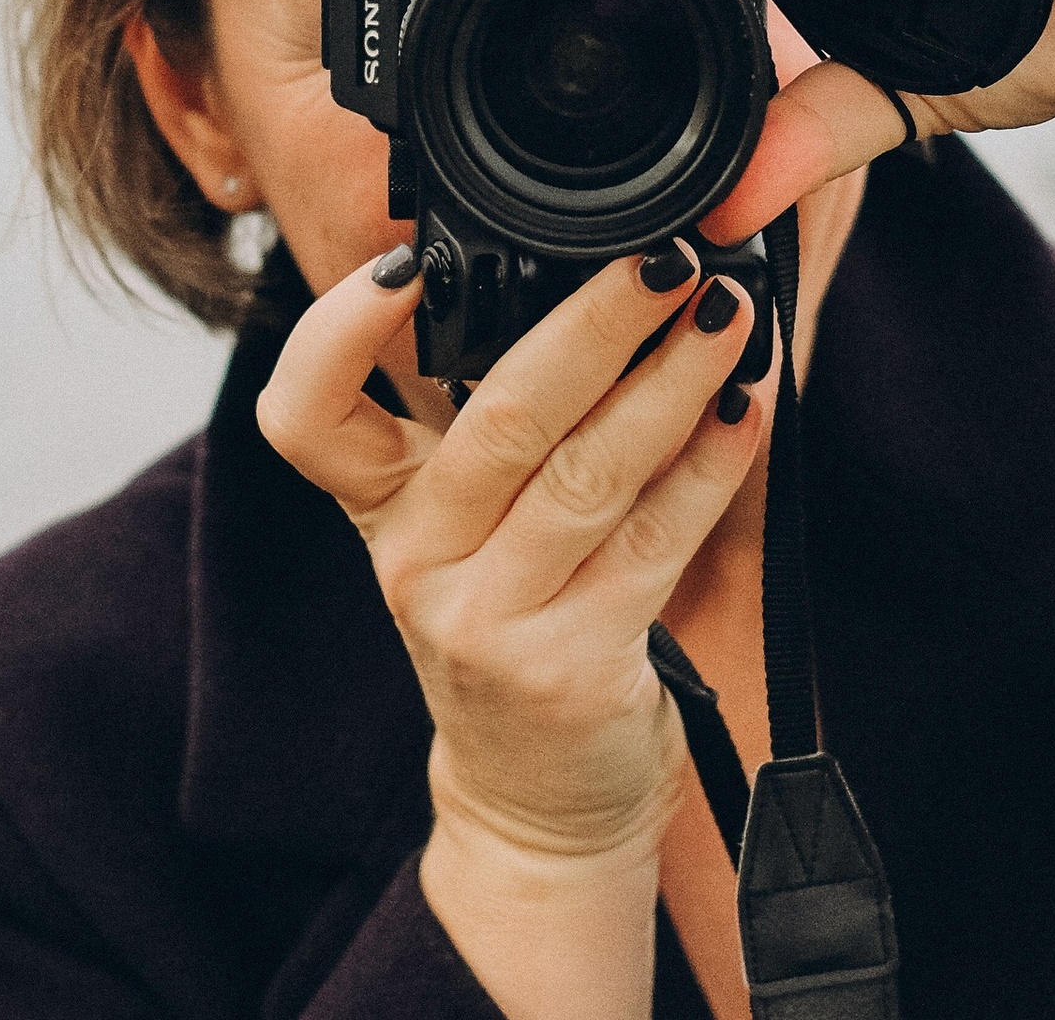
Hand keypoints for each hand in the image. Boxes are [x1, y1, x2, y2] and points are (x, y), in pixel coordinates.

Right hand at [256, 242, 763, 1012]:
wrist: (535, 795)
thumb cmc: (514, 622)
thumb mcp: (471, 523)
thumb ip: (500, 416)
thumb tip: (595, 281)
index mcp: (384, 505)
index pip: (306, 413)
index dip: (338, 333)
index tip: (406, 261)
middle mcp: (417, 559)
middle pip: (498, 417)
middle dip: (593, 323)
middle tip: (665, 259)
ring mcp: (487, 621)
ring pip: (591, 471)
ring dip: (674, 381)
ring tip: (731, 314)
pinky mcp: (569, 668)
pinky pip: (655, 541)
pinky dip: (711, 465)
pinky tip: (748, 410)